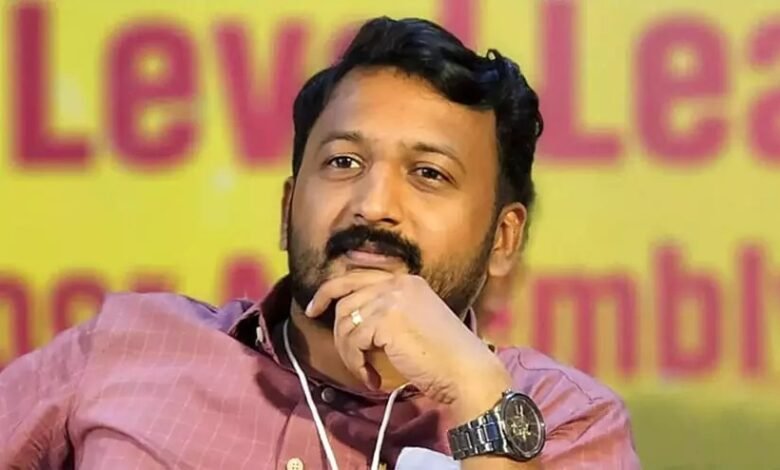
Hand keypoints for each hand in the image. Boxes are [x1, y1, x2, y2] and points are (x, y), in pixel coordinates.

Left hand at [306, 270, 511, 417]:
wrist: (465, 371)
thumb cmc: (444, 356)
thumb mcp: (415, 321)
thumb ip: (387, 311)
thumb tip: (352, 317)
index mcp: (407, 281)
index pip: (358, 276)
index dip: (331, 290)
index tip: (316, 306)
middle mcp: (399, 283)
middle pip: (344, 292)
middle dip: (327, 312)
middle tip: (313, 323)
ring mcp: (392, 299)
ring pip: (346, 321)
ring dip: (348, 351)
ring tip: (363, 370)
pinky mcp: (386, 320)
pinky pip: (353, 341)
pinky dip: (356, 363)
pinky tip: (372, 378)